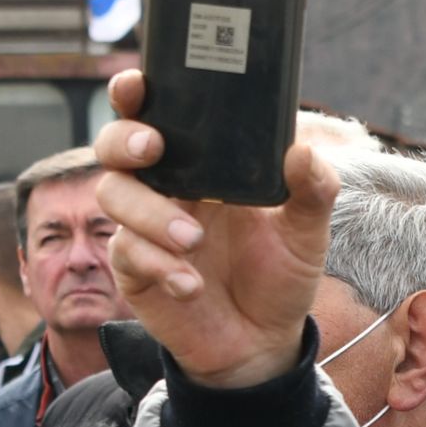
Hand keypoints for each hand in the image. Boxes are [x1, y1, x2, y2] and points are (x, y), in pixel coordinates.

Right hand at [89, 71, 335, 384]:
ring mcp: (144, 227)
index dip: (135, 93)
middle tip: (153, 148)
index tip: (137, 84)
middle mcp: (165, 187)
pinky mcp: (135, 269)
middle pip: (115, 145)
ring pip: (113, 195)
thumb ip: (312, 190)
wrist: (263, 342)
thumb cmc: (279, 274)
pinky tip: (191, 284)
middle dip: (124, 139)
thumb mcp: (307, 231)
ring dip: (150, 213)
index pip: (157, 114)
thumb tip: (302, 151)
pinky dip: (158, 264)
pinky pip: (127, 252)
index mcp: (201, 163)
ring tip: (193, 241)